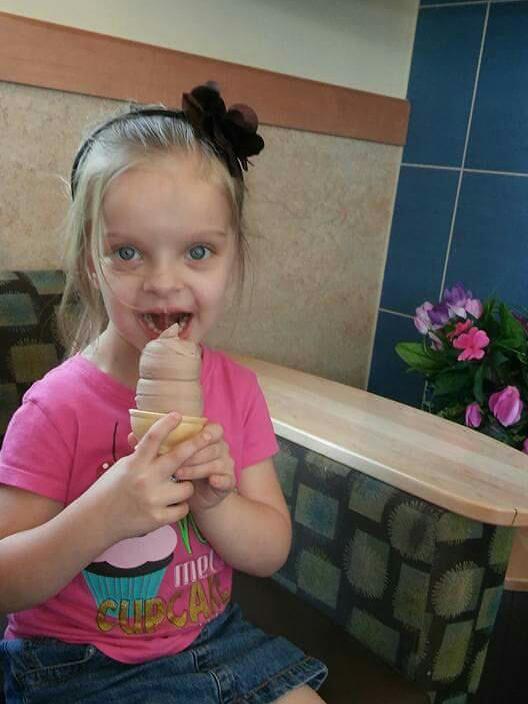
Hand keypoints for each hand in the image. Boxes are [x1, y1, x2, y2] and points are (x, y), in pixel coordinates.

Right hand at [87, 413, 213, 541]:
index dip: (166, 424)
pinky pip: (183, 509)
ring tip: (176, 487)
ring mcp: (152, 500)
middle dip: (196, 444)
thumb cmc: (110, 489)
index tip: (178, 414)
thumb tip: (153, 433)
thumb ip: (140, 453)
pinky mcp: (157, 518)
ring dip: (186, 485)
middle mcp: (145, 479)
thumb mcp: (123, 466)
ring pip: (187, 487)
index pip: (152, 439)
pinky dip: (180, 506)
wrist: (96, 521)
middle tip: (210, 435)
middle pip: (177, 457)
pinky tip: (172, 504)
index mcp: (135, 463)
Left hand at [172, 423, 235, 512]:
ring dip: (196, 469)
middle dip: (191, 455)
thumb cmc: (182, 468)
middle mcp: (222, 448)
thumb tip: (147, 435)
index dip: (202, 434)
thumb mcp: (175, 455)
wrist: (195, 496)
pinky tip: (212, 480)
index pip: (214, 429)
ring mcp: (226, 465)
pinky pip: (226, 480)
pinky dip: (220, 480)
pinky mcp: (228, 482)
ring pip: (215, 464)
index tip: (185, 441)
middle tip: (173, 463)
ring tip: (178, 474)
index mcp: (211, 437)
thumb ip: (171, 443)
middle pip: (212, 448)